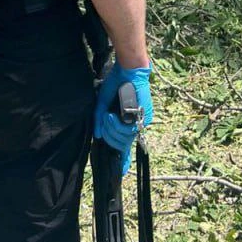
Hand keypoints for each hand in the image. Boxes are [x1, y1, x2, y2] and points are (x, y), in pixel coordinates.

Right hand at [94, 61, 152, 175]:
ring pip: (124, 140)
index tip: (120, 172)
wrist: (128, 70)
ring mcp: (141, 121)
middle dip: (109, 137)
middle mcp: (135, 124)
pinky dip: (117, 126)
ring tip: (108, 116)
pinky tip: (112, 116)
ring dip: (112, 131)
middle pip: (121, 145)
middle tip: (104, 121)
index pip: (126, 145)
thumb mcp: (103, 103)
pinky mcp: (144, 117)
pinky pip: (129, 131)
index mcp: (127, 122)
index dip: (123, 159)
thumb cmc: (116, 83)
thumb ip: (100, 119)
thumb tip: (97, 135)